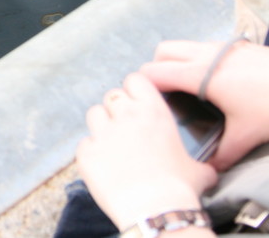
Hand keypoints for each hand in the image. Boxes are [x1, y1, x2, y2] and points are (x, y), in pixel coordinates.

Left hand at [76, 72, 217, 230]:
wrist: (155, 211)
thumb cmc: (180, 190)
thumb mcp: (200, 171)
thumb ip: (199, 163)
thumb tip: (208, 171)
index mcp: (153, 112)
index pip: (136, 80)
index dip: (135, 89)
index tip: (137, 100)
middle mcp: (125, 116)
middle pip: (113, 96)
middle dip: (118, 108)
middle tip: (126, 126)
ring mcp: (102, 133)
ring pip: (94, 113)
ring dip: (102, 124)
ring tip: (112, 142)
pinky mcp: (86, 152)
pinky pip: (84, 143)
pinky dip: (92, 151)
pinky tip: (104, 165)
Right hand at [141, 39, 268, 168]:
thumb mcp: (247, 134)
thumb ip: (223, 153)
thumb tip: (208, 169)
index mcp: (201, 75)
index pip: (155, 71)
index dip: (144, 84)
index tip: (145, 100)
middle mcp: (207, 55)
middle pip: (163, 51)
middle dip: (156, 67)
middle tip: (163, 91)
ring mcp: (222, 46)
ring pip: (184, 45)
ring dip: (177, 60)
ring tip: (186, 85)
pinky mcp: (238, 44)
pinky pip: (204, 46)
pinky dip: (198, 58)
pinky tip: (213, 80)